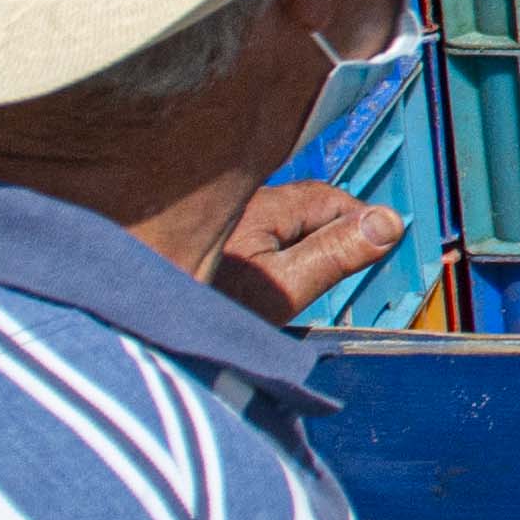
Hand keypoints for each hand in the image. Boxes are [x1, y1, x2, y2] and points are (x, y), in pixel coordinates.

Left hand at [213, 177, 402, 324]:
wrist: (130, 319)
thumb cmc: (201, 306)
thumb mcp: (281, 290)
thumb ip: (335, 255)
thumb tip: (389, 223)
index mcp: (266, 206)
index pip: (334, 200)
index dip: (363, 222)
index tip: (381, 250)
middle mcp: (242, 204)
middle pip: (306, 206)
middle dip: (331, 230)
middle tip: (348, 268)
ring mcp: (222, 221)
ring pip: (278, 220)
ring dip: (299, 243)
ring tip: (306, 281)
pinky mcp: (205, 240)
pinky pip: (254, 234)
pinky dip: (269, 252)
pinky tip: (262, 281)